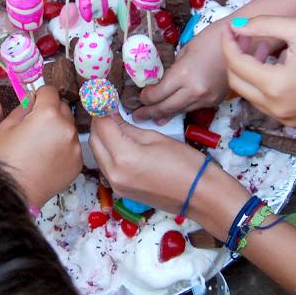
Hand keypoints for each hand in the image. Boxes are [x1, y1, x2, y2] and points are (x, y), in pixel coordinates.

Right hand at [0, 86, 80, 206]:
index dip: (40, 95)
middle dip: (51, 111)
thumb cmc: (7, 158)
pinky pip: (73, 145)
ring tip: (42, 144)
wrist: (16, 192)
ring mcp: (75, 145)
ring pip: (69, 126)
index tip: (34, 103)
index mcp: (48, 114)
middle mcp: (66, 127)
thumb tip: (32, 100)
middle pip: (63, 107)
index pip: (50, 90)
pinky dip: (64, 146)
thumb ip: (23, 107)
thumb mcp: (7, 126)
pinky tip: (49, 157)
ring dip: (59, 129)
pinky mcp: (79, 161)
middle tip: (37, 125)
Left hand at [90, 115, 250, 235]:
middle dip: (98, 122)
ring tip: (112, 123)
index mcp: (124, 156)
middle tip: (108, 108)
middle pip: (94, 140)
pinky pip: (105, 166)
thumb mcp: (156, 138)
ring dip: (100, 137)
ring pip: (97, 154)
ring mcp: (115, 185)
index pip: (102, 126)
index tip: (105, 98)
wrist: (200, 196)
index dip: (102, 109)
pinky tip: (116, 142)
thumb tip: (113, 117)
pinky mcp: (120, 191)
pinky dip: (106, 152)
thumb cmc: (185, 163)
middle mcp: (113, 173)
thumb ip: (129, 128)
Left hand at [134, 21, 230, 123]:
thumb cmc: (211, 39)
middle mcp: (194, 91)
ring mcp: (206, 98)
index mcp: (183, 74)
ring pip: (179, 111)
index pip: (157, 95)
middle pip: (165, 108)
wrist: (243, 41)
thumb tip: (160, 84)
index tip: (139, 97)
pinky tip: (172, 112)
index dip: (145, 98)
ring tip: (151, 118)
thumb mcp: (184, 52)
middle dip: (149, 113)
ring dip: (164, 115)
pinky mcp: (215, 101)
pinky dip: (181, 109)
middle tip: (138, 116)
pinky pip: (192, 108)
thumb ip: (172, 71)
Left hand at [221, 16, 295, 128]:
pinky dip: (264, 85)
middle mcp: (274, 108)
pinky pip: (266, 103)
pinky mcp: (292, 123)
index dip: (228, 44)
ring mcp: (283, 119)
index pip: (236, 64)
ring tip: (266, 51)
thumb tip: (236, 25)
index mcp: (274, 86)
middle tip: (246, 39)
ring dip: (250, 72)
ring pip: (250, 94)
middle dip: (236, 58)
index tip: (230, 30)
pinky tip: (279, 68)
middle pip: (237, 82)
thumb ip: (264, 25)